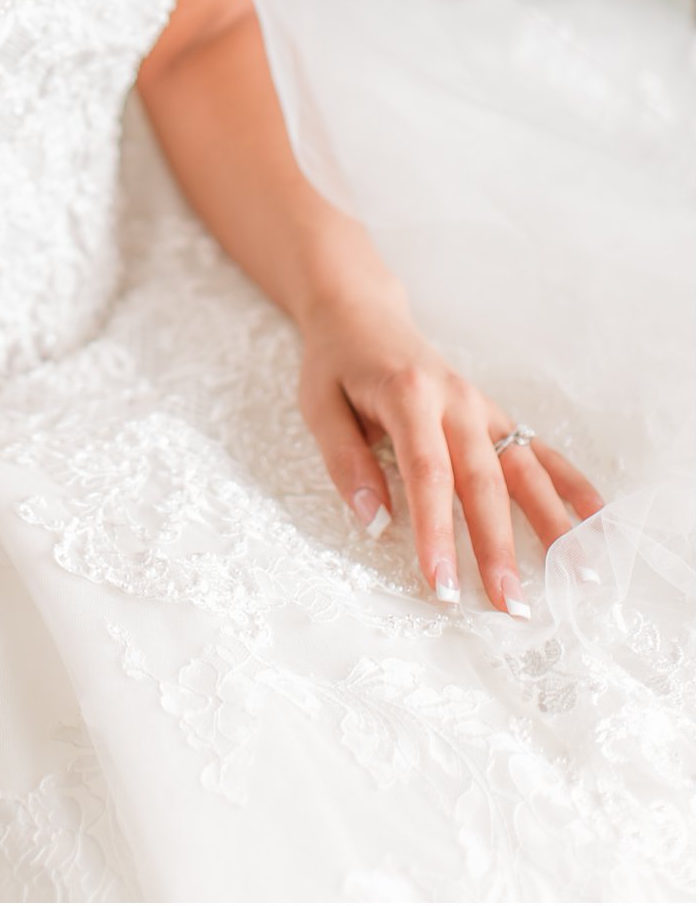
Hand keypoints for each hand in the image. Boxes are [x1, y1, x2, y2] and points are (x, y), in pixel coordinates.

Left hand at [297, 287, 605, 614]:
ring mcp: (482, 407)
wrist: (362, 313)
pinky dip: (571, 483)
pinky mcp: (495, 415)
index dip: (436, 531)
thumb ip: (346, 462)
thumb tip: (374, 523)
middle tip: (510, 604)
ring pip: (524, 468)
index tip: (442, 584)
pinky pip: (539, 450)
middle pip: (483, 480)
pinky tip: (597, 519)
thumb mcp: (319, 404)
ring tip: (578, 576)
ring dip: (553, 523)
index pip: (427, 473)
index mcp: (408, 396)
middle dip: (497, 546)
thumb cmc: (337, 363)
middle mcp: (455, 400)